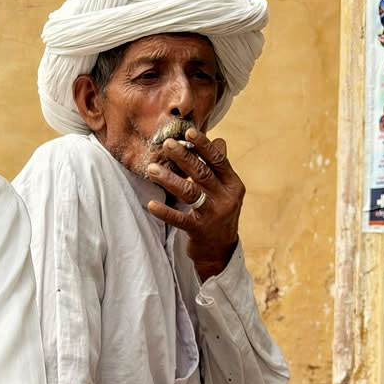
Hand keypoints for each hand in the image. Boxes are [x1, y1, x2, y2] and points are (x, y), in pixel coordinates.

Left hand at [146, 126, 244, 280]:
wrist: (220, 251)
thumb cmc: (218, 214)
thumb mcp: (226, 192)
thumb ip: (220, 169)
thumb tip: (220, 140)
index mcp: (233, 185)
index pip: (218, 160)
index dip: (203, 145)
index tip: (189, 131)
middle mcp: (226, 198)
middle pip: (202, 173)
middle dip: (184, 157)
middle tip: (167, 144)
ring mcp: (213, 215)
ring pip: (190, 192)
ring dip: (169, 179)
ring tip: (152, 169)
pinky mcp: (199, 231)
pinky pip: (180, 219)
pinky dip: (164, 212)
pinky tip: (150, 204)